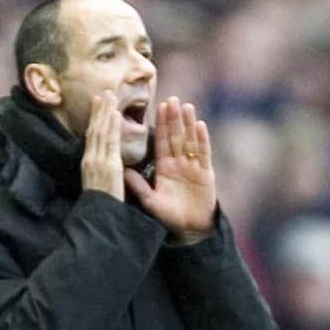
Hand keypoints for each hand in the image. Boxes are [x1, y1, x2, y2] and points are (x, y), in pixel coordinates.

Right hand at [81, 91, 123, 200]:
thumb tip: (106, 162)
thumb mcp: (98, 184)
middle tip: (104, 93)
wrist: (99, 218)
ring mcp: (98, 161)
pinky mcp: (107, 165)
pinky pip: (110, 142)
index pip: (91, 136)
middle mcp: (90, 159)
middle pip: (94, 129)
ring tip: (109, 96)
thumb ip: (101, 171)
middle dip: (98, 110)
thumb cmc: (102, 206)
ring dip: (105, 112)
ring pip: (100, 131)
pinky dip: (111, 126)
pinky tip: (115, 113)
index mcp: (88, 163)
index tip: (98, 105)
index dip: (95, 119)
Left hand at [124, 96, 215, 243]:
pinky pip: (204, 154)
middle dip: (174, 118)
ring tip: (186, 106)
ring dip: (188, 123)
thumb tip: (123, 171)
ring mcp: (194, 167)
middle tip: (171, 99)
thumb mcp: (150, 201)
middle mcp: (179, 164)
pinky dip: (202, 140)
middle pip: (176, 136)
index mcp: (164, 168)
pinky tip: (200, 125)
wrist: (189, 231)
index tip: (158, 107)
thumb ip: (138, 186)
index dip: (160, 125)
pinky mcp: (206, 174)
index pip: (161, 141)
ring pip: (190, 140)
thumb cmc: (168, 217)